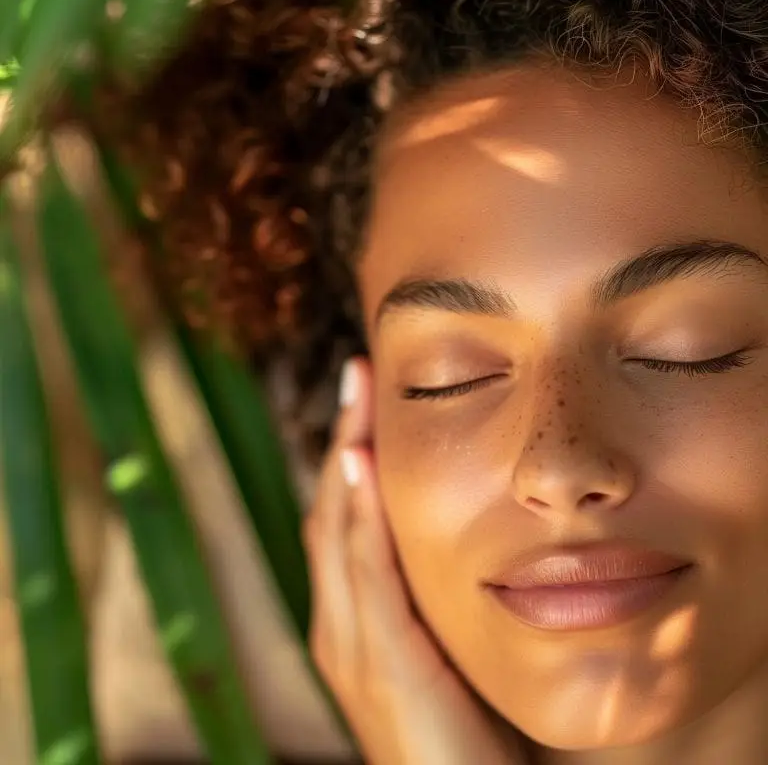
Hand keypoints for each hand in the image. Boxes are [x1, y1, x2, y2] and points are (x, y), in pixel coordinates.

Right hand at [303, 358, 528, 764]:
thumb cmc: (465, 737)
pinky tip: (358, 465)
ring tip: (356, 391)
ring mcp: (349, 644)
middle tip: (358, 371)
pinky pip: (364, 575)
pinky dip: (357, 517)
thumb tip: (480, 536)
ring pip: (338, 530)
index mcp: (355, 620)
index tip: (372, 397)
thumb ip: (441, 601)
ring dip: (347, 456)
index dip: (354, 455)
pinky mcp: (378, 664)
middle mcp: (339, 625)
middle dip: (344, 437)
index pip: (346, 521)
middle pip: (333, 511)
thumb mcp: (447, 651)